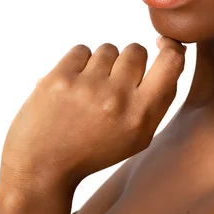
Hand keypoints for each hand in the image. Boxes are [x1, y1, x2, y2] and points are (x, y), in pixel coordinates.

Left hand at [0, 35, 185, 191]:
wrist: (41, 168)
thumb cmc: (92, 151)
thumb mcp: (138, 137)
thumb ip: (158, 100)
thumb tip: (172, 54)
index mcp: (140, 116)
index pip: (172, 62)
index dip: (170, 46)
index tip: (161, 45)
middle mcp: (117, 99)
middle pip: (136, 51)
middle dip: (126, 62)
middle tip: (111, 84)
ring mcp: (87, 87)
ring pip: (108, 49)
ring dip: (100, 64)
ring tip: (88, 90)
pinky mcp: (59, 78)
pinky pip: (81, 49)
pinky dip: (78, 64)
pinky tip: (72, 86)